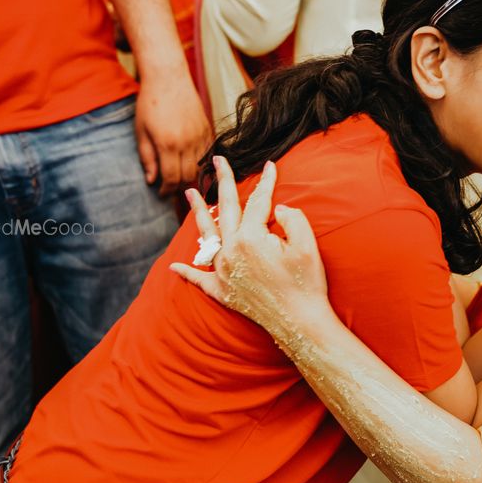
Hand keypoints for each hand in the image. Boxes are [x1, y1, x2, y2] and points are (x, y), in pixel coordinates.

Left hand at [135, 74, 212, 195]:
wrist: (168, 78)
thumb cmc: (150, 103)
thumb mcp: (141, 132)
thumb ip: (147, 158)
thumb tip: (151, 180)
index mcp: (167, 144)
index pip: (171, 179)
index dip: (166, 190)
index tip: (161, 193)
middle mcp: (187, 143)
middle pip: (188, 178)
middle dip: (178, 187)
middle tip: (169, 187)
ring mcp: (200, 136)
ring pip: (201, 169)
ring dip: (190, 177)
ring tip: (179, 176)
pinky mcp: (208, 131)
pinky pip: (208, 155)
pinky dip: (201, 164)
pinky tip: (190, 162)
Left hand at [170, 157, 331, 326]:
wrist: (301, 323)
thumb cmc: (307, 283)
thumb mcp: (307, 245)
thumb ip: (292, 218)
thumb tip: (275, 209)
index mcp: (250, 238)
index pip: (257, 202)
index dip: (266, 183)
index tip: (270, 166)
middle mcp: (231, 251)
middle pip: (226, 209)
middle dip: (223, 181)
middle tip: (218, 160)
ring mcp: (224, 272)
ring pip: (207, 236)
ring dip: (199, 213)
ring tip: (189, 193)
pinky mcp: (223, 291)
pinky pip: (200, 279)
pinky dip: (188, 273)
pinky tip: (174, 266)